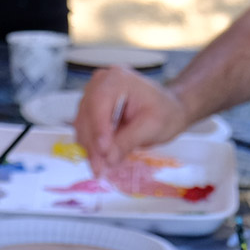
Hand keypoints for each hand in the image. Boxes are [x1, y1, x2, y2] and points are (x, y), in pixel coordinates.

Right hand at [74, 62, 188, 168]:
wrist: (167, 111)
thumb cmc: (165, 112)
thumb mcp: (152, 127)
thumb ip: (128, 141)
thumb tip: (108, 158)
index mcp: (116, 79)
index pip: (99, 103)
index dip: (98, 129)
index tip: (103, 151)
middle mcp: (100, 84)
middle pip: (87, 116)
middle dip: (93, 145)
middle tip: (100, 169)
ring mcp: (93, 97)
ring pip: (82, 126)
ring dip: (90, 149)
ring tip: (101, 169)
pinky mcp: (91, 111)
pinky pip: (85, 131)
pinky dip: (91, 147)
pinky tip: (100, 161)